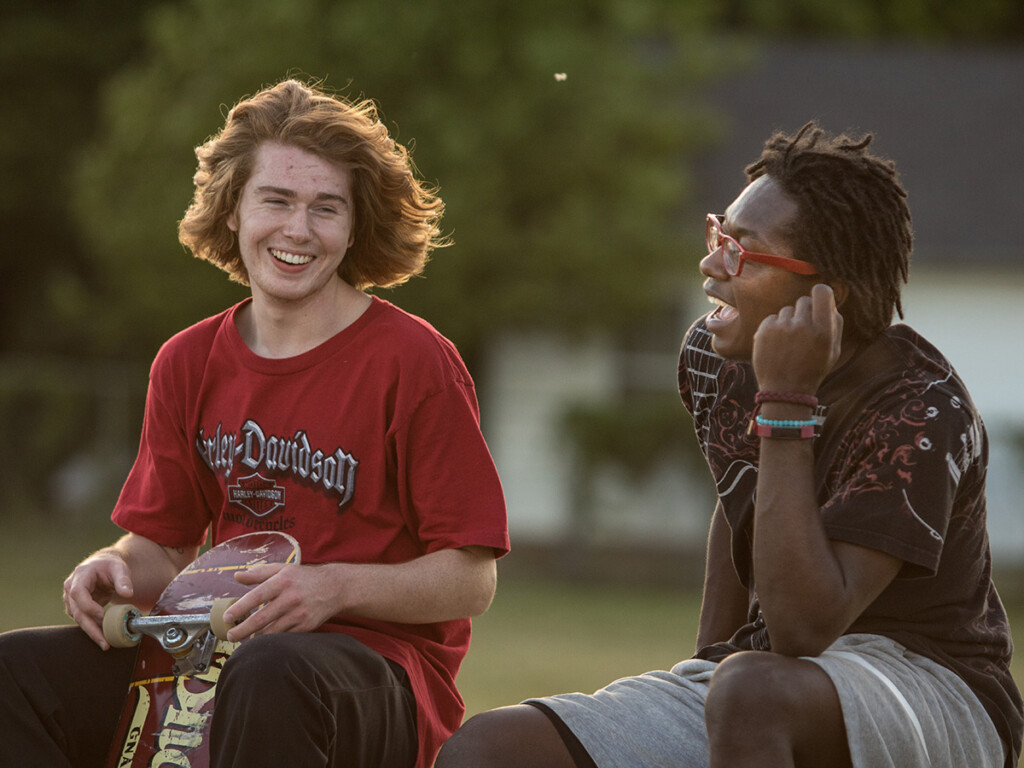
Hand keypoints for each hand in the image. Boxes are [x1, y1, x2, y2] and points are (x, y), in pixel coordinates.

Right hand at [63, 552, 134, 649]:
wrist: (102, 566)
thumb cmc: (110, 566)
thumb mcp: (119, 568)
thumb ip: (124, 579)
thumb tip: (128, 594)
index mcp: (81, 575)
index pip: (78, 593)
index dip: (89, 606)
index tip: (102, 615)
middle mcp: (71, 588)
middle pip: (77, 611)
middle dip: (91, 628)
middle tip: (104, 642)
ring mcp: (71, 599)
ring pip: (79, 618)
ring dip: (91, 631)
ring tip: (106, 642)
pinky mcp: (76, 607)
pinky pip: (82, 619)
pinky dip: (92, 627)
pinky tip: (103, 635)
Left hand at [221, 563, 339, 641]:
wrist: (335, 587)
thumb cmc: (304, 577)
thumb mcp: (283, 569)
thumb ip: (259, 573)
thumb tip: (236, 576)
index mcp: (283, 581)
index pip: (257, 596)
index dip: (240, 608)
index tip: (227, 617)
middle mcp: (291, 598)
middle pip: (261, 618)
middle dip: (242, 630)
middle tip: (230, 635)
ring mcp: (299, 614)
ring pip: (271, 631)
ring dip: (255, 637)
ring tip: (244, 639)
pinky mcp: (306, 626)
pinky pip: (284, 637)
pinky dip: (272, 640)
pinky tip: (263, 640)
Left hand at [752, 283, 843, 393]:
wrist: (784, 390)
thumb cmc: (812, 369)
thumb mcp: (833, 350)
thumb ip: (835, 324)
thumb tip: (830, 302)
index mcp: (824, 330)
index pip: (822, 292)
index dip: (821, 294)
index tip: (818, 300)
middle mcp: (803, 325)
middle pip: (804, 301)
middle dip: (805, 312)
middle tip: (803, 331)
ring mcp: (782, 327)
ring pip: (787, 310)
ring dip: (789, 321)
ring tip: (789, 343)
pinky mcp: (764, 330)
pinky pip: (772, 318)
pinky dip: (775, 328)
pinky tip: (777, 345)